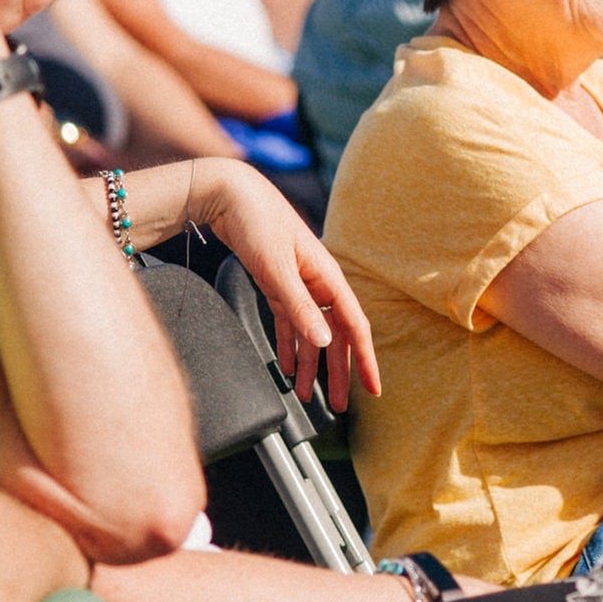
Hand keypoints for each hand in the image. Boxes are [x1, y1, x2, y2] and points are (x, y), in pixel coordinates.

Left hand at [190, 160, 378, 409]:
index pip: (355, 328)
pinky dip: (290, 348)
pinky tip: (288, 368)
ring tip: (308, 395)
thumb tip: (324, 343)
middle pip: (335, 337)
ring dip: (311, 365)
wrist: (230, 194)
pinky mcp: (277, 285)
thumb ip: (300, 308)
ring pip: (312, 334)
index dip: (365, 360)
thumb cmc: (258, 224)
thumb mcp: (277, 271)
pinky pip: (290, 324)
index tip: (373, 389)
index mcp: (328, 279)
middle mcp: (319, 285)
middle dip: (338, 373)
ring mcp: (299, 286)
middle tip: (338, 406)